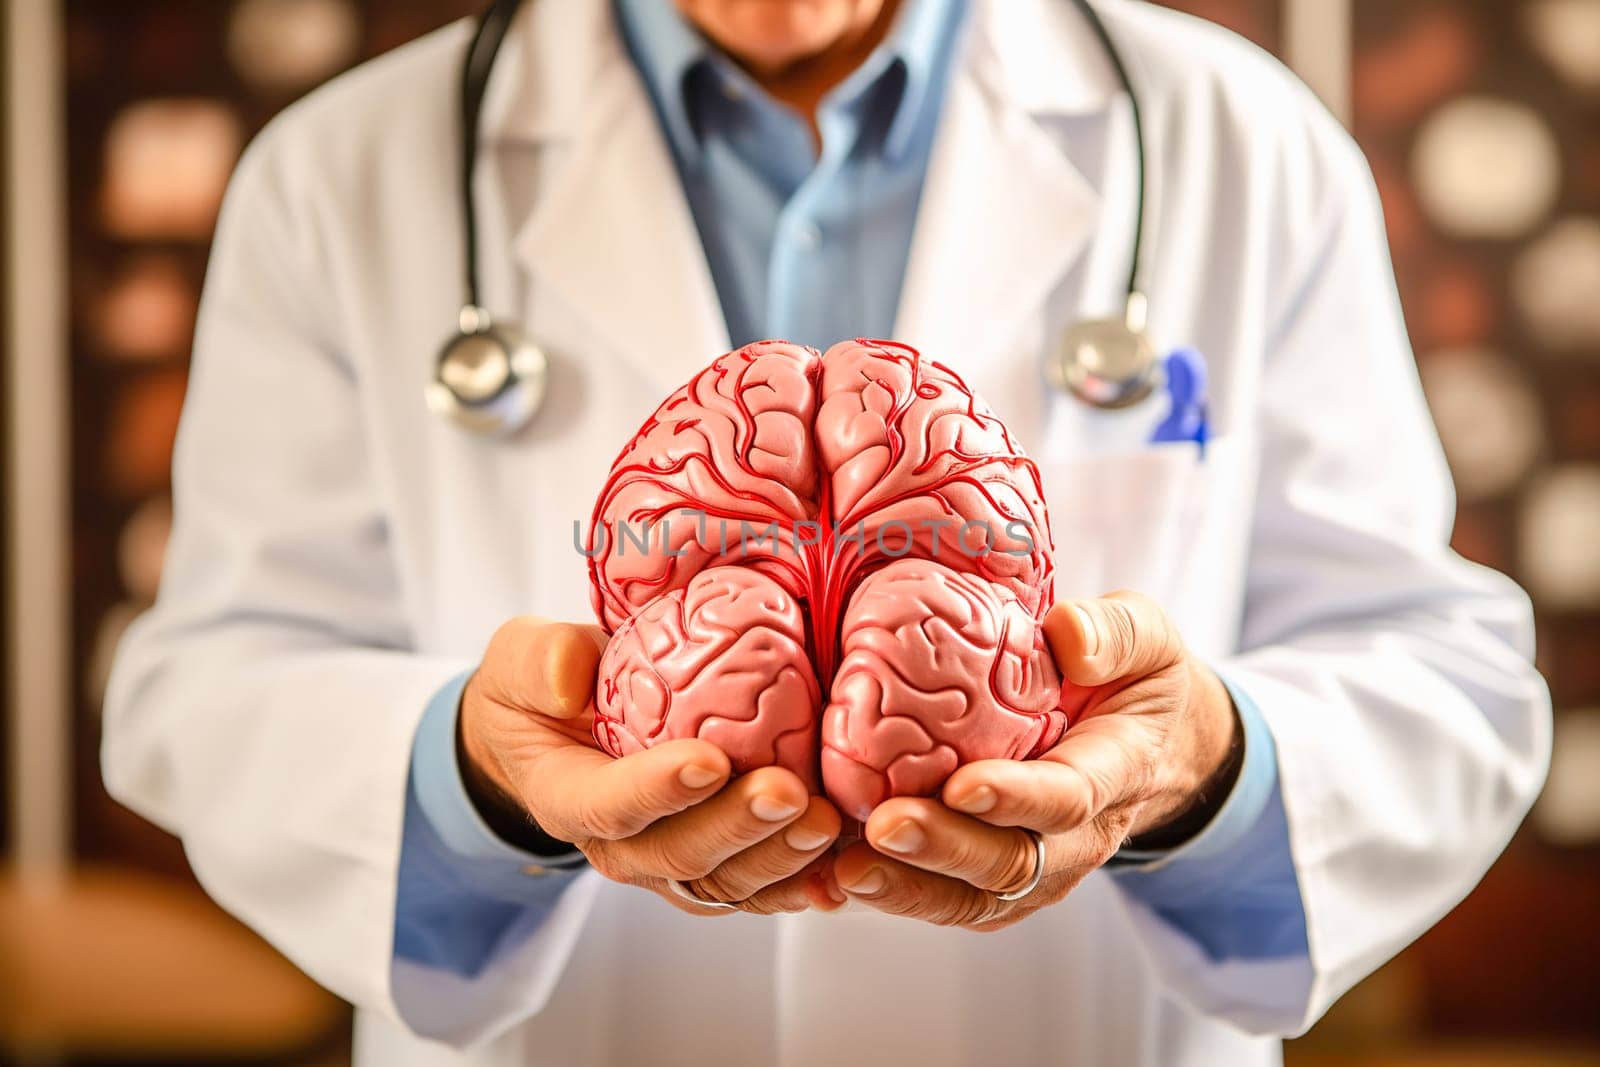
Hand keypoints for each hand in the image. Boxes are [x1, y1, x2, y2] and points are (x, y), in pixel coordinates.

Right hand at [459, 616, 843, 914]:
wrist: (562, 732)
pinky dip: (801, 883)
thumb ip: (540, 662)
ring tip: (827, 821)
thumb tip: (570, 675)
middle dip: (737, 826)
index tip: (708, 761)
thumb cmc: (543, 691)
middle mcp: (620, 845)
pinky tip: (843, 873)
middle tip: (788, 793)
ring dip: (779, 858)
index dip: (657, 790)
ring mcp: (670, 861)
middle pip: (679, 854)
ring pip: (726, 880)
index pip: (607, 805)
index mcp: (567, 796)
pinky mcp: (715, 862)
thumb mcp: (522, 661)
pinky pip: (758, 886)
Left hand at [830, 590, 1240, 929]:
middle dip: (946, 848)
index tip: (963, 785)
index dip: (1017, 797)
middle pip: (1014, 862)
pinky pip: (951, 901)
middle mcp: (1081, 836)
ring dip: (912, 886)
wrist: (1151, 741)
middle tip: (884, 825)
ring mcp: (1041, 866)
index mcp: (1119, 769)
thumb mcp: (1144, 636)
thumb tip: (1066, 637)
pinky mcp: (998, 878)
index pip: (1070, 795)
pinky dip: (898, 896)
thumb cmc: (1135, 676)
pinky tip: (840, 881)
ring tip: (850, 867)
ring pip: (976, 896)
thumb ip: (1111, 632)